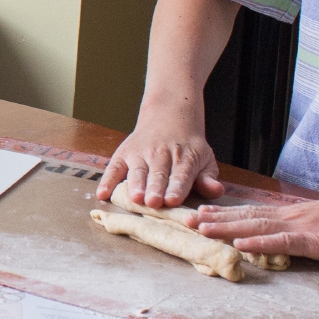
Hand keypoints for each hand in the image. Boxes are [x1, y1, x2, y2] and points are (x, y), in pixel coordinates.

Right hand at [97, 99, 226, 211]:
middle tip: (153, 202)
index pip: (181, 175)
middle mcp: (161, 155)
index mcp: (184, 158)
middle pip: (158, 174)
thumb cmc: (188, 147)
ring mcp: (140, 154)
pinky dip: (107, 181)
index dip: (177, 188)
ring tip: (135, 198)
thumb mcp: (205, 158)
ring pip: (137, 171)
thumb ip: (208, 177)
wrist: (169, 116)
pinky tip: (102, 194)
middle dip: (155, 189)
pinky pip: (113, 168)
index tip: (173, 200)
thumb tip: (216, 190)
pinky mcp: (123, 154)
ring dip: (136, 185)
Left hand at [192, 196, 318, 262]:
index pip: (254, 212)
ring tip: (202, 227)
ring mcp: (304, 226)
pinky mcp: (317, 240)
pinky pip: (284, 241)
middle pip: (248, 216)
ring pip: (258, 225)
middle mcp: (294, 216)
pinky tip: (240, 242)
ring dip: (227, 227)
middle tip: (186, 219)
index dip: (225, 213)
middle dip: (215, 218)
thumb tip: (287, 238)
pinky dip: (259, 241)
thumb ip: (305, 231)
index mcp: (296, 214)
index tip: (200, 213)